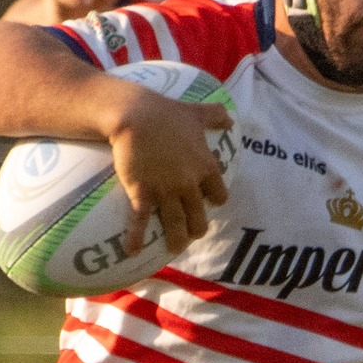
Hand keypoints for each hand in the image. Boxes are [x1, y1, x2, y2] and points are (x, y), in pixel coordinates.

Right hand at [105, 89, 231, 256]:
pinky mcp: (142, 193)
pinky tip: (133, 250)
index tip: (209, 202)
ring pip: (176, 225)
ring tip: (173, 249)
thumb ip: (215, 116)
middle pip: (199, 217)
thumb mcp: (196, 112)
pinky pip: (141, 221)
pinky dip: (136, 237)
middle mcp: (189, 184)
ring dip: (175, 240)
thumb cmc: (166, 112)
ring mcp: (166, 191)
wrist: (135, 115)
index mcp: (205, 167)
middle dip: (196, 229)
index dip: (215, 200)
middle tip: (191, 233)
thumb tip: (230, 119)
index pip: (219, 194)